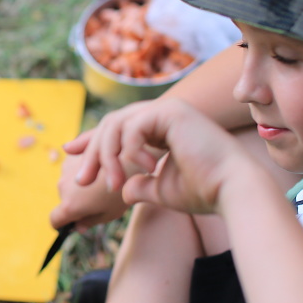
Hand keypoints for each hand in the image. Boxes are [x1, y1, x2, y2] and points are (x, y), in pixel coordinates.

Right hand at [50, 126, 130, 231]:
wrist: (129, 158)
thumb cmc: (122, 190)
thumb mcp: (110, 213)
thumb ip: (90, 222)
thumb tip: (78, 227)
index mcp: (70, 205)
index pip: (55, 219)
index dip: (62, 224)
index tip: (71, 223)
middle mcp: (62, 186)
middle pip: (64, 199)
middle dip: (75, 201)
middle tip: (97, 199)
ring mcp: (65, 169)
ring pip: (68, 182)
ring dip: (78, 184)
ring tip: (100, 180)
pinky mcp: (72, 154)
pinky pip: (73, 167)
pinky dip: (81, 168)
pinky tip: (99, 166)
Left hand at [73, 99, 255, 215]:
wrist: (232, 191)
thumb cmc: (204, 192)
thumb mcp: (160, 189)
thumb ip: (138, 185)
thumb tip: (122, 190)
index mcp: (163, 129)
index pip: (119, 127)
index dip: (93, 138)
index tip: (70, 150)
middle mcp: (165, 114)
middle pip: (112, 124)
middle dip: (94, 152)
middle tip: (82, 179)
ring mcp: (169, 110)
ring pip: (117, 124)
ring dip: (108, 156)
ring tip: (113, 184)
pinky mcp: (172, 111)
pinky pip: (132, 126)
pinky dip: (129, 149)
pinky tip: (144, 167)